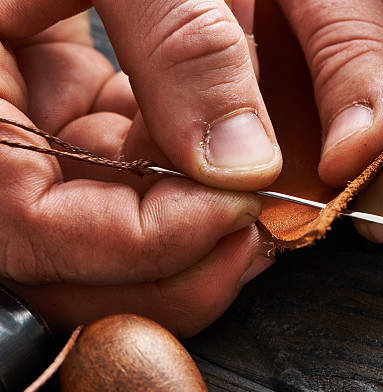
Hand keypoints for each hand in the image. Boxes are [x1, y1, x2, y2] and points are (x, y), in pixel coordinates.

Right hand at [0, 1, 275, 336]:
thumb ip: (179, 47)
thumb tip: (244, 158)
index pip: (40, 233)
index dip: (145, 242)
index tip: (233, 211)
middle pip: (79, 262)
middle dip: (178, 261)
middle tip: (255, 234)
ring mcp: (35, 142)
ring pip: (112, 227)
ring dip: (193, 227)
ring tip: (257, 205)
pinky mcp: (74, 116)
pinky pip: (131, 171)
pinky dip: (186, 174)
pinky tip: (231, 157)